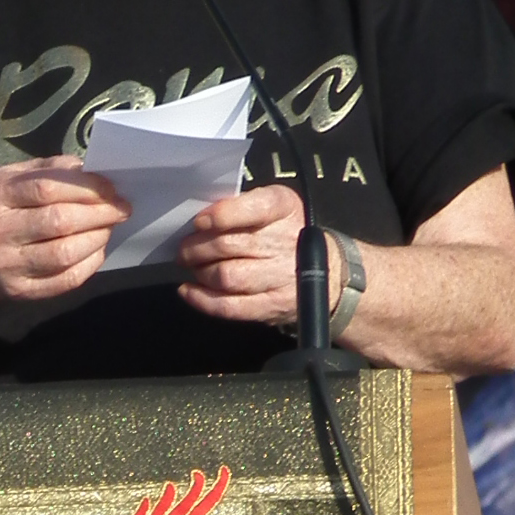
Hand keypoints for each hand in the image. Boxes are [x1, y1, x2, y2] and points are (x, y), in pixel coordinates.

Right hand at [0, 156, 130, 303]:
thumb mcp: (9, 179)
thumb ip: (48, 170)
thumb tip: (90, 170)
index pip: (47, 188)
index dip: (86, 188)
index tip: (111, 188)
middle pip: (58, 222)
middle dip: (99, 214)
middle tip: (121, 208)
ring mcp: (8, 265)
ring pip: (63, 254)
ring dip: (97, 239)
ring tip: (109, 227)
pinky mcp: (20, 290)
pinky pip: (64, 280)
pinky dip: (89, 264)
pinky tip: (97, 250)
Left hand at [177, 183, 337, 323]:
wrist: (329, 272)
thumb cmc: (287, 234)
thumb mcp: (274, 208)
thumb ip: (241, 208)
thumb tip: (199, 220)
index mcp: (284, 208)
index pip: (253, 209)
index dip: (221, 215)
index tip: (199, 222)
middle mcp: (285, 242)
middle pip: (229, 245)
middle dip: (196, 248)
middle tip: (185, 249)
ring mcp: (280, 277)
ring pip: (225, 276)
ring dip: (199, 272)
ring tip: (192, 267)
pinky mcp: (272, 306)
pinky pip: (230, 306)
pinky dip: (202, 300)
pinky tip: (188, 291)